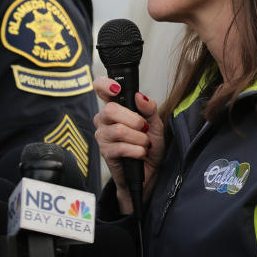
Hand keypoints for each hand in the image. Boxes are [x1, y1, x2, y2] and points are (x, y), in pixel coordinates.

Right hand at [93, 77, 164, 213]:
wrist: (150, 171)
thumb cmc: (149, 145)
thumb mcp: (155, 123)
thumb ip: (149, 108)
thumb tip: (140, 96)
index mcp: (115, 107)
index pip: (101, 88)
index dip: (105, 85)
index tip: (117, 89)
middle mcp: (105, 120)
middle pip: (111, 110)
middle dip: (134, 119)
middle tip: (144, 127)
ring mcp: (103, 136)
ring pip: (118, 130)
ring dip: (138, 138)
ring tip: (144, 143)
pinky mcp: (106, 152)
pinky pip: (121, 147)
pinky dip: (137, 150)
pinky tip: (141, 153)